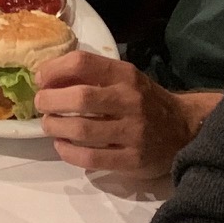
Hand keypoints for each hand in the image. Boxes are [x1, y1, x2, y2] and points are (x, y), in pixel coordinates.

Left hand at [33, 51, 203, 176]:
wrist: (183, 129)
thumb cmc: (144, 101)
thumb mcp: (124, 78)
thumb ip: (92, 75)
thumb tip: (47, 77)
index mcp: (125, 75)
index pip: (82, 63)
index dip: (54, 70)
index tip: (40, 79)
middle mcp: (130, 100)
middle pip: (80, 98)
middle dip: (50, 101)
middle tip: (41, 105)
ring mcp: (133, 132)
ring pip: (82, 130)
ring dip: (55, 128)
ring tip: (50, 126)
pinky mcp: (132, 159)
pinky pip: (91, 158)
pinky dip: (68, 153)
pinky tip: (62, 146)